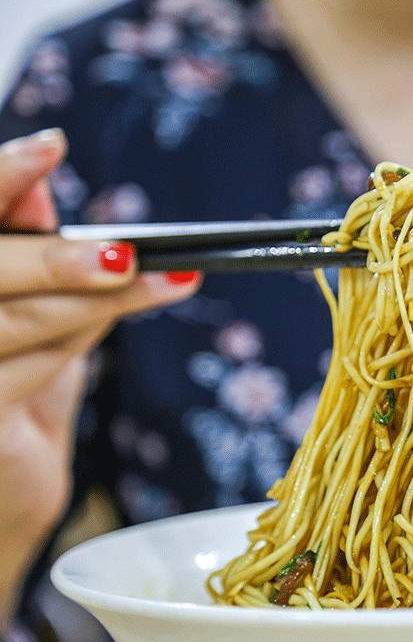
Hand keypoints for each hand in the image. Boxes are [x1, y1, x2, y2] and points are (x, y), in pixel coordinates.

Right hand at [0, 129, 200, 620]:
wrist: (0, 493)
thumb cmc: (12, 391)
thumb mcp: (27, 311)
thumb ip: (27, 250)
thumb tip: (45, 188)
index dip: (3, 179)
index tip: (51, 148)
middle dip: (62, 261)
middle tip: (128, 253)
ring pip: (24, 319)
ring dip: (100, 301)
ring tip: (167, 280)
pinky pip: (29, 370)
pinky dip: (76, 343)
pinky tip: (109, 321)